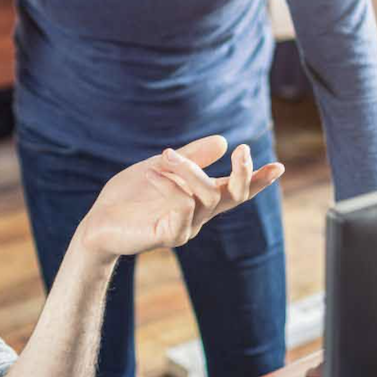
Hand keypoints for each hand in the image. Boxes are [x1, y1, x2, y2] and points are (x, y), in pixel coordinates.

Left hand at [78, 135, 283, 266]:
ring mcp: (184, 227)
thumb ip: (190, 157)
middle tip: (242, 150)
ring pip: (206, 198)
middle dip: (243, 174)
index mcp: (198, 197)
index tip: (278, 166)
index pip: (235, 189)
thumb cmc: (131, 196)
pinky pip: (183, 214)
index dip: (257, 180)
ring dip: (190, 172)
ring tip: (166, 156)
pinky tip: (159, 178)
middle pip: (232, 196)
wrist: (98, 222)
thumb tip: (223, 140)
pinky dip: (176, 193)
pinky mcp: (166, 236)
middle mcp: (197, 214)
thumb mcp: (161, 168)